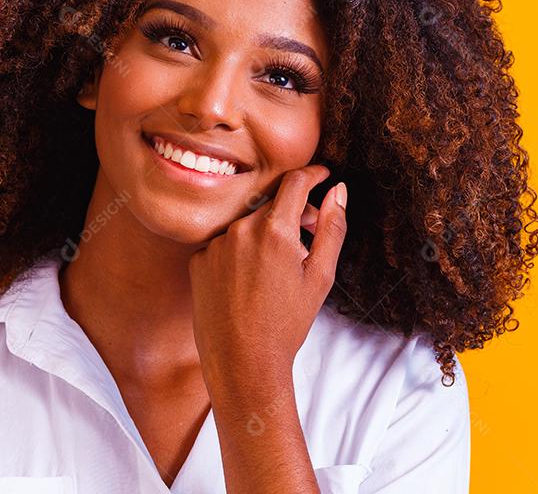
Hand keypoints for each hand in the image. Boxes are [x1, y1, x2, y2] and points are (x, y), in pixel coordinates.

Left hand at [188, 165, 347, 391]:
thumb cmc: (286, 324)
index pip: (295, 182)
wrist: (242, 363)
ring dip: (265, 234)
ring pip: (248, 224)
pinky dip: (240, 253)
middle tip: (308, 235)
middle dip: (292, 211)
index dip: (313, 174)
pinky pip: (225, 243)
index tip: (322, 176)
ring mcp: (215, 244)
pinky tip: (249, 282)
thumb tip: (338, 190)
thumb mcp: (320, 276)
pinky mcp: (198, 259)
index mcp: (275, 230)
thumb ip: (332, 228)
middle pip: (271, 203)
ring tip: (276, 271)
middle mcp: (241, 229)